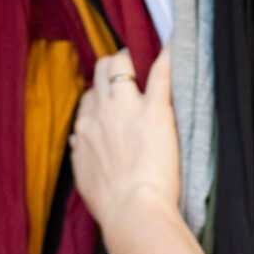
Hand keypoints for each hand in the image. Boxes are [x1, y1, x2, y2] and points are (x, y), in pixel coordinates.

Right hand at [70, 47, 178, 234]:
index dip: (100, 94)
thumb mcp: (84, 176)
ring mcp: (127, 107)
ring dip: (130, 60)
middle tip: (126, 72)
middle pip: (100, 73)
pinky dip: (167, 55)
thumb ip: (82, 153)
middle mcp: (100, 111)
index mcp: (83, 128)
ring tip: (144, 58)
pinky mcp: (154, 110)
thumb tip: (80, 142)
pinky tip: (174, 43)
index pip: (88, 97)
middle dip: (112, 68)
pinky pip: (160, 73)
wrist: (131, 210)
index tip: (110, 98)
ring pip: (120, 64)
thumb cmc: (110, 202)